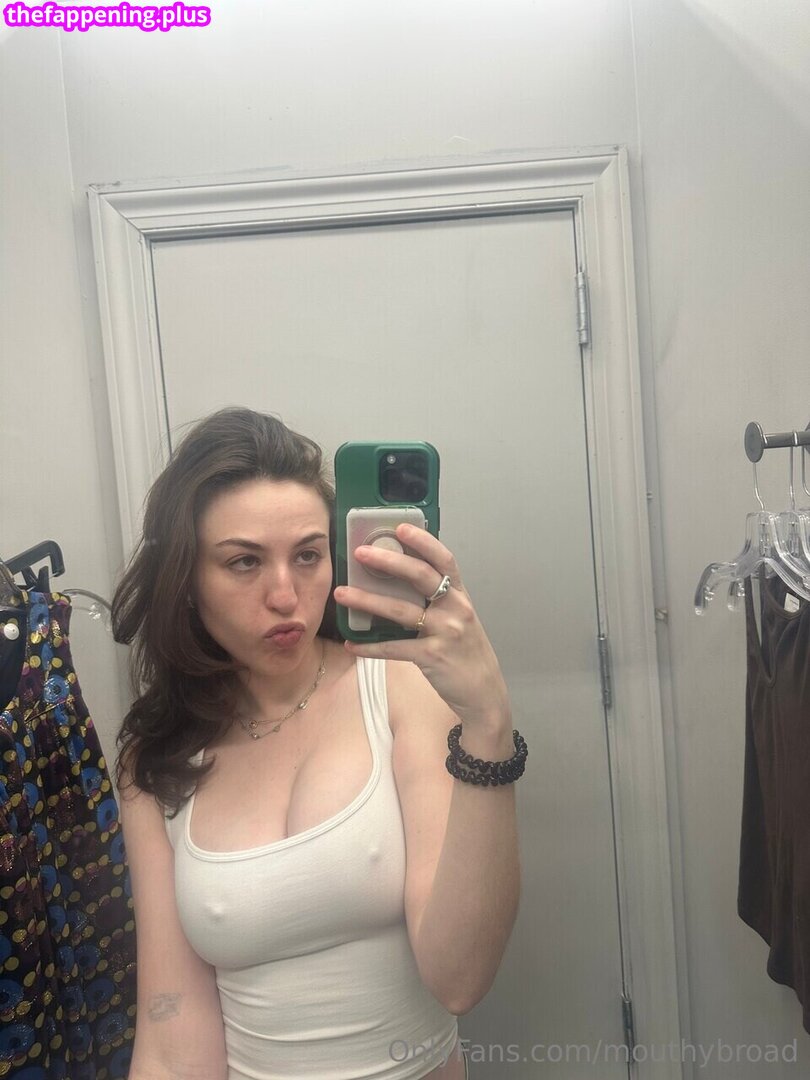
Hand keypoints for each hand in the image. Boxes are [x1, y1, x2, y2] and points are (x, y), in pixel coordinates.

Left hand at [333, 524, 510, 730]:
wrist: (484, 692)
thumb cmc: (466, 652)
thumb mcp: (459, 619)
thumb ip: (438, 599)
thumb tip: (401, 578)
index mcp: (460, 596)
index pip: (444, 560)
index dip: (423, 541)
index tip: (400, 527)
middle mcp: (455, 609)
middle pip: (421, 576)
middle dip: (389, 561)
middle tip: (361, 552)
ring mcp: (445, 632)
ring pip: (401, 611)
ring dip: (368, 601)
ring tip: (342, 594)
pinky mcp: (432, 657)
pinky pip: (395, 648)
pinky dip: (370, 646)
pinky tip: (351, 643)